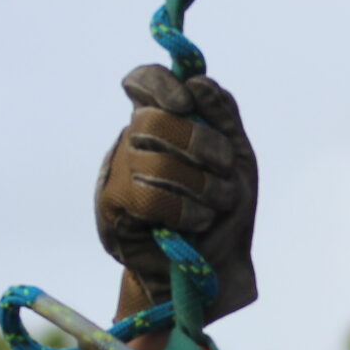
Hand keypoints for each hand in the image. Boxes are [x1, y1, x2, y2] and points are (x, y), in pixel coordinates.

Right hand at [94, 64, 258, 320]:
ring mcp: (117, 173)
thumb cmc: (222, 210)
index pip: (141, 82)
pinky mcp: (113, 208)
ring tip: (219, 202)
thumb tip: (198, 81)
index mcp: (161, 122)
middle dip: (199, 142)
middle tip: (224, 167)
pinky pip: (147, 195)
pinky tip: (198, 221)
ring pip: (153, 160)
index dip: (159, 84)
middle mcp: (132, 142)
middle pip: (151, 119)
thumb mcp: (236, 158)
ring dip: (200, 183)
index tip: (186, 102)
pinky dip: (184, 208)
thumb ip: (223, 115)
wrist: (214, 268)